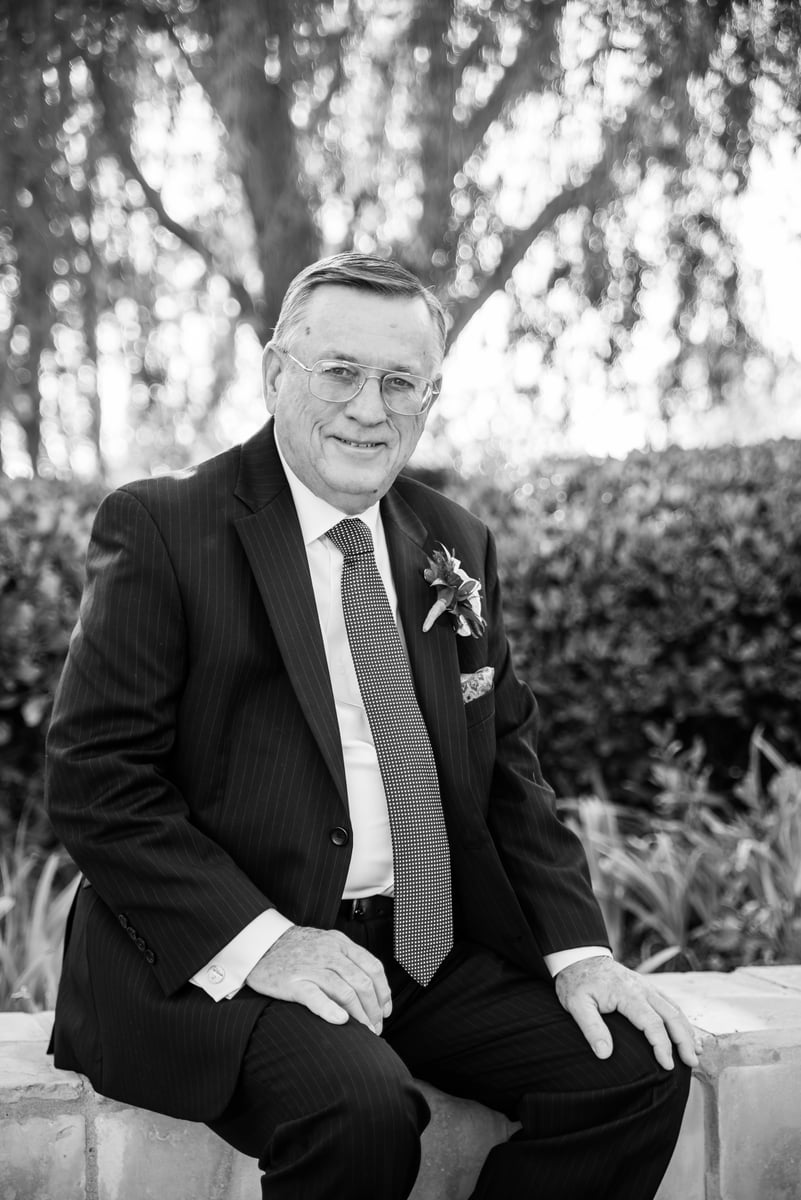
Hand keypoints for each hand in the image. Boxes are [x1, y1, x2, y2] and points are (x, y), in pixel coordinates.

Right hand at [246, 926, 392, 1033]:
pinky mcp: (292, 981)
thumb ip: (345, 959)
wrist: (259, 943)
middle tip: (376, 1028)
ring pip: (346, 991)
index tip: (386, 1011)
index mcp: (340, 943)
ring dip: (360, 1015)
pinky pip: (316, 996)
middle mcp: (329, 952)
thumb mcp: (324, 943)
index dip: (384, 991)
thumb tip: (369, 988)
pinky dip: (331, 1010)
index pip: (372, 966)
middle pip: (363, 982)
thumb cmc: (294, 949)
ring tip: (364, 1032)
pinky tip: (341, 1021)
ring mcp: (311, 966)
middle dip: (374, 1009)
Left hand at [554, 956, 700, 1070]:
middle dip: (684, 1040)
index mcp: (627, 994)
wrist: (580, 956)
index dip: (662, 1045)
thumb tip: (605, 1054)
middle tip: (692, 1063)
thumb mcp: (576, 1004)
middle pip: (672, 1015)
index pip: (652, 1022)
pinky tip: (687, 1032)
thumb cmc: (576, 982)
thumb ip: (591, 1028)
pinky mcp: (646, 987)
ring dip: (687, 1030)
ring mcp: (647, 986)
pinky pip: (670, 1002)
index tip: (668, 1066)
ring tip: (695, 1053)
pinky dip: (681, 1019)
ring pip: (674, 1009)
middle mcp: (642, 989)